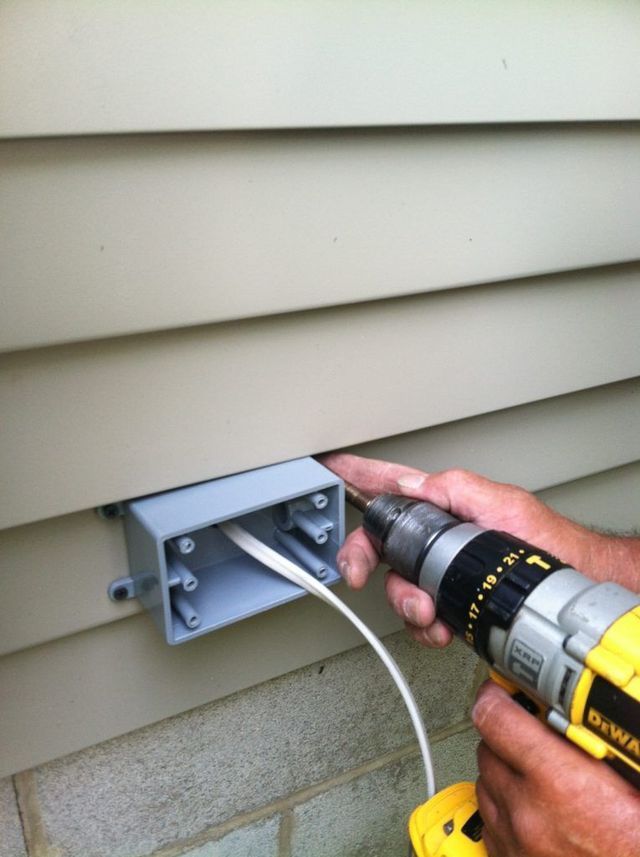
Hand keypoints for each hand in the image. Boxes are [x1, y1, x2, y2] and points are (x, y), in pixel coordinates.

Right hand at [319, 452, 622, 647]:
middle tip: (356, 572)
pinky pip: (418, 617)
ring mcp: (440, 573)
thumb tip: (409, 486)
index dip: (358, 477)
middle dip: (363, 559)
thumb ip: (455, 490)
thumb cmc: (549, 544)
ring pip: (395, 586)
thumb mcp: (505, 505)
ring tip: (428, 609)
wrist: (567, 598)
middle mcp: (437, 539)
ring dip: (404, 602)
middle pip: (379, 542)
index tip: (329, 471)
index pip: (392, 486)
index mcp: (445, 506)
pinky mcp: (448, 604)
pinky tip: (441, 627)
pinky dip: (424, 627)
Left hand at [472, 682, 639, 856]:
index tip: (504, 688)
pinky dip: (505, 811)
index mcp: (559, 782)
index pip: (496, 716)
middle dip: (507, 736)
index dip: (498, 695)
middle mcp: (527, 811)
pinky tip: (532, 809)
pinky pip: (491, 822)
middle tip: (535, 733)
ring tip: (537, 773)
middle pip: (487, 747)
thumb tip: (596, 714)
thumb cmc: (634, 837)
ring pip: (485, 784)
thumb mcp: (630, 777)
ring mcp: (516, 843)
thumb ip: (604, 743)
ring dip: (504, 773)